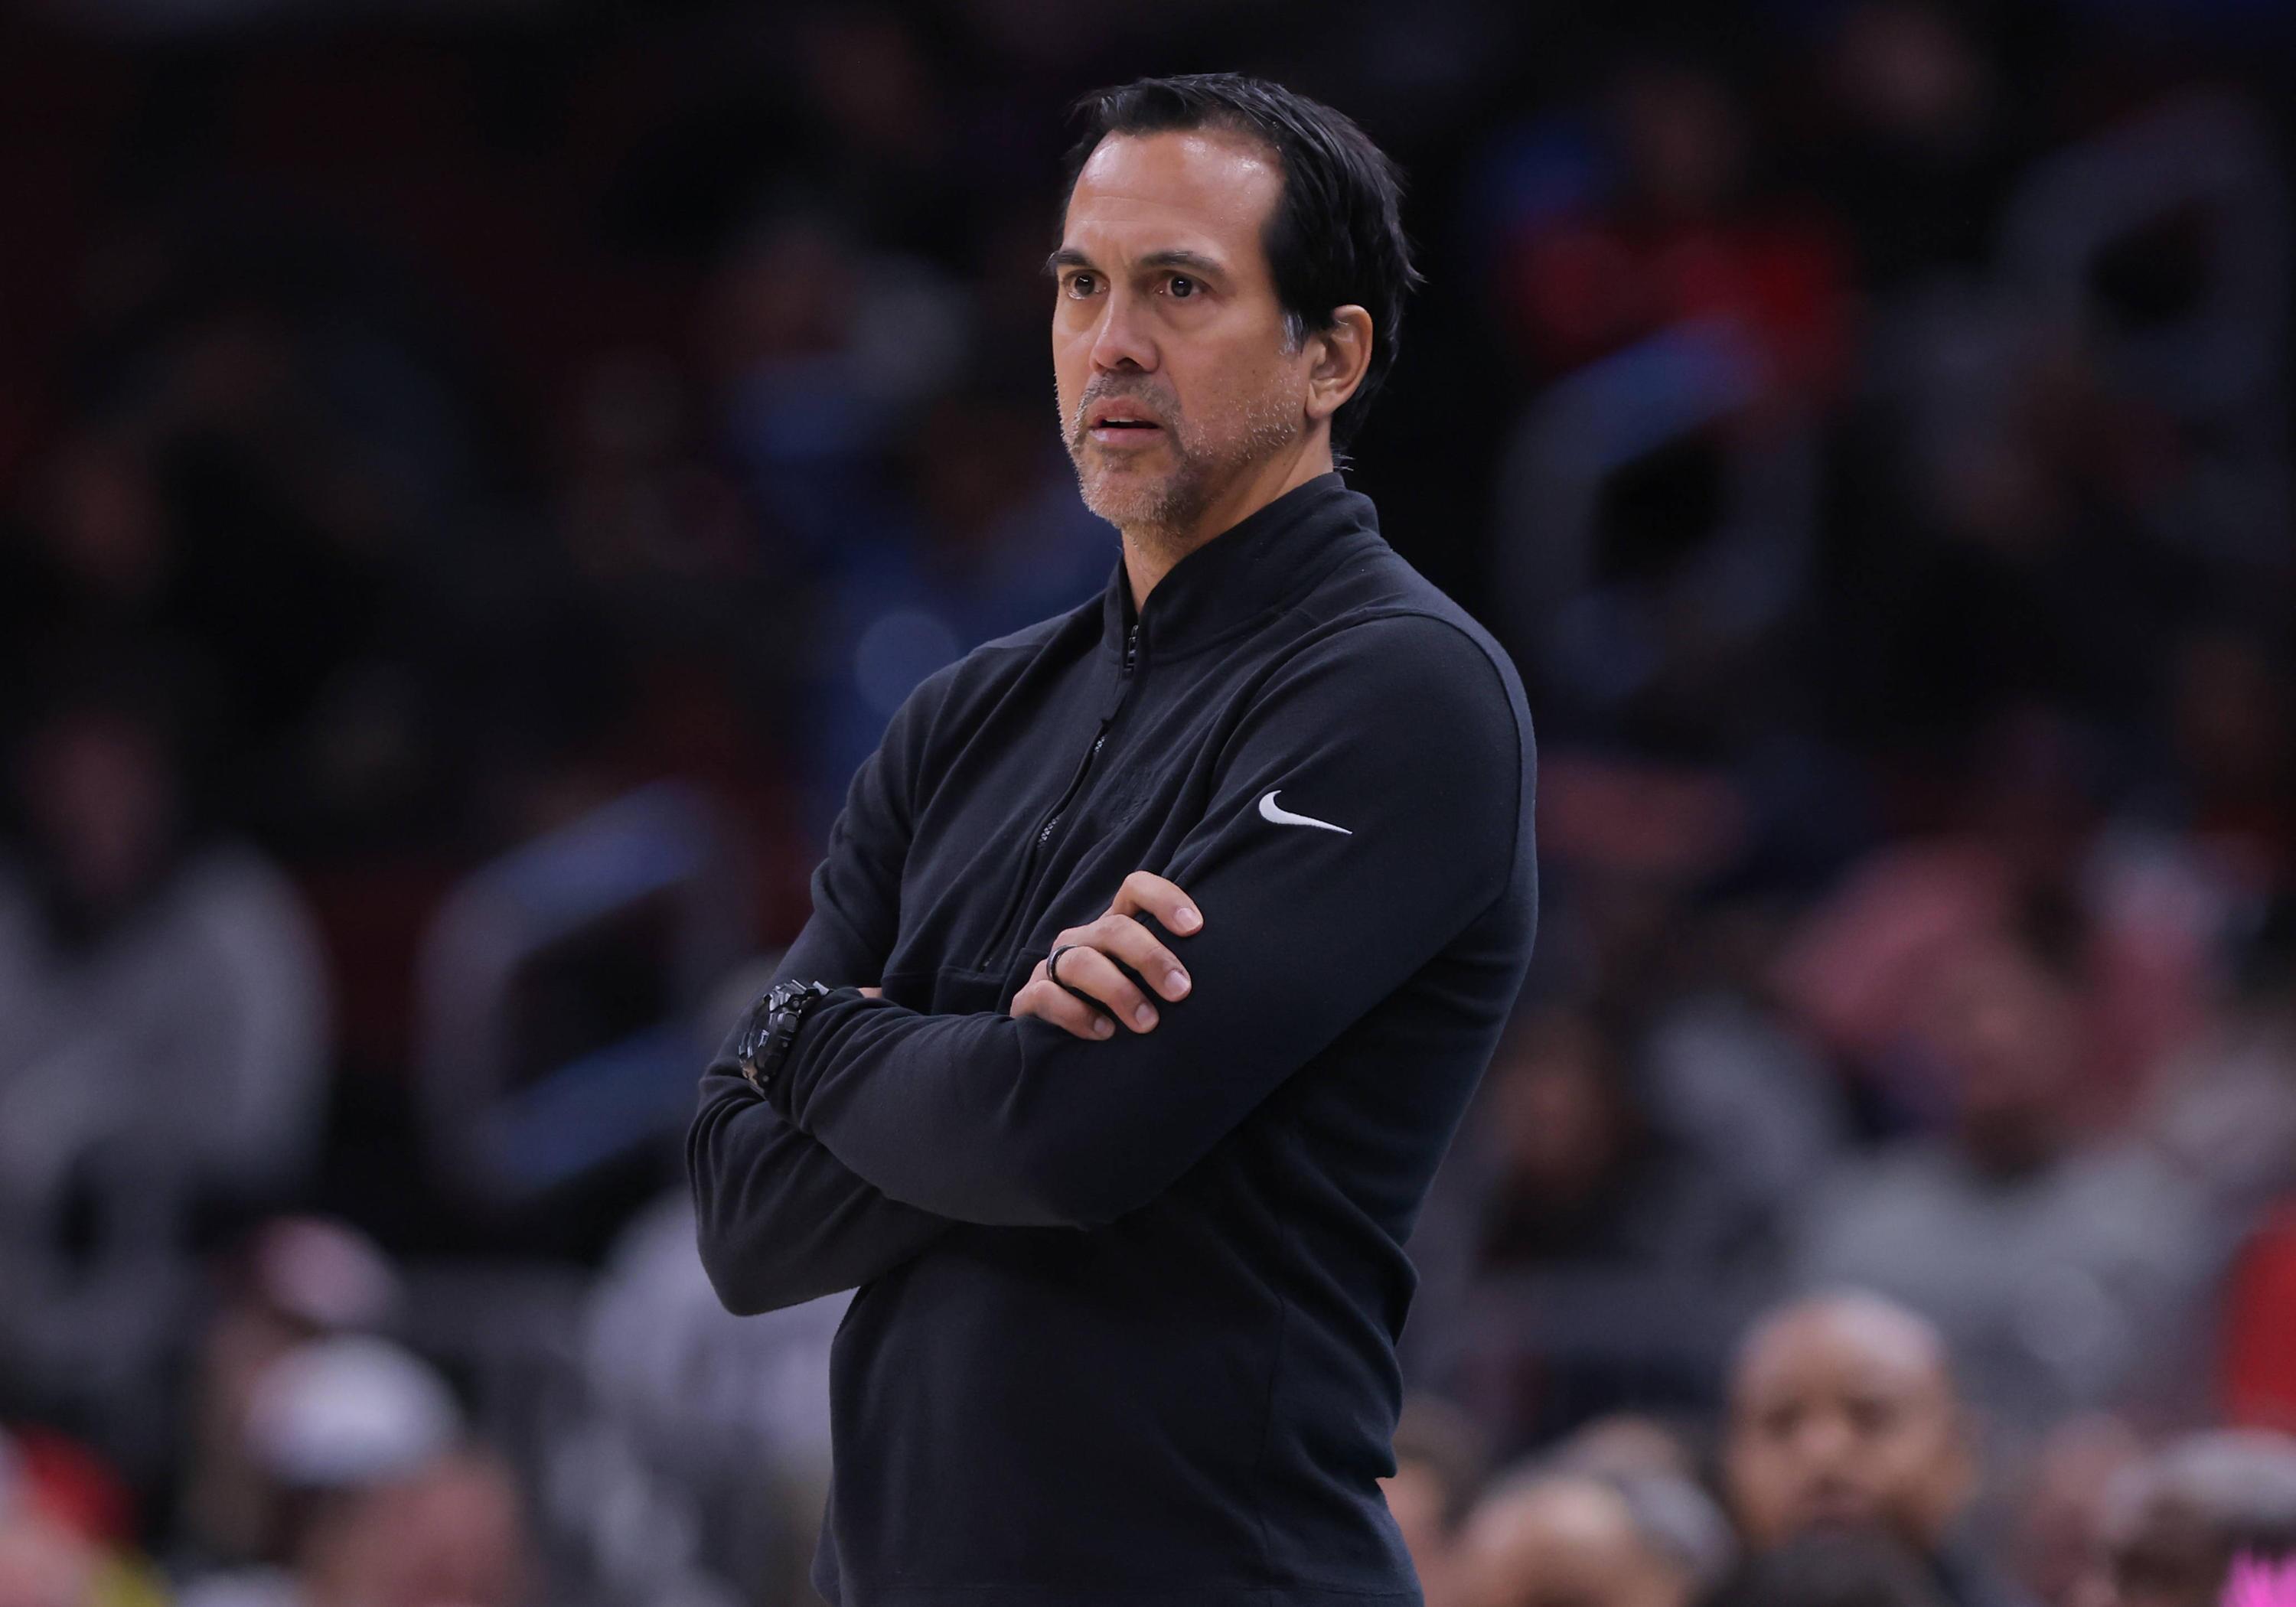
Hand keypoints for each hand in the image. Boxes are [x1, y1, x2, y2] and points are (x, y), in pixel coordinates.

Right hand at [1008, 871, 1201, 1040]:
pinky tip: (1105, 1033)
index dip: (1164, 899)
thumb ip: (1172, 972)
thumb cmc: (1120, 1008)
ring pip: (1082, 962)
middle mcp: (1084, 938)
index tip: (1195, 928)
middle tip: (1181, 991)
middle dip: (1150, 957)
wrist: (1059, 1041)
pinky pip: (1048, 996)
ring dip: (1118, 990)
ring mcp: (1053, 966)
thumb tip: (1226, 981)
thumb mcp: (1147, 984)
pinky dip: (1077, 1014)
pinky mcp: (1030, 997)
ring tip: (1147, 1023)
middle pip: (1115, 928)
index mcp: (1114, 927)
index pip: (1135, 889)